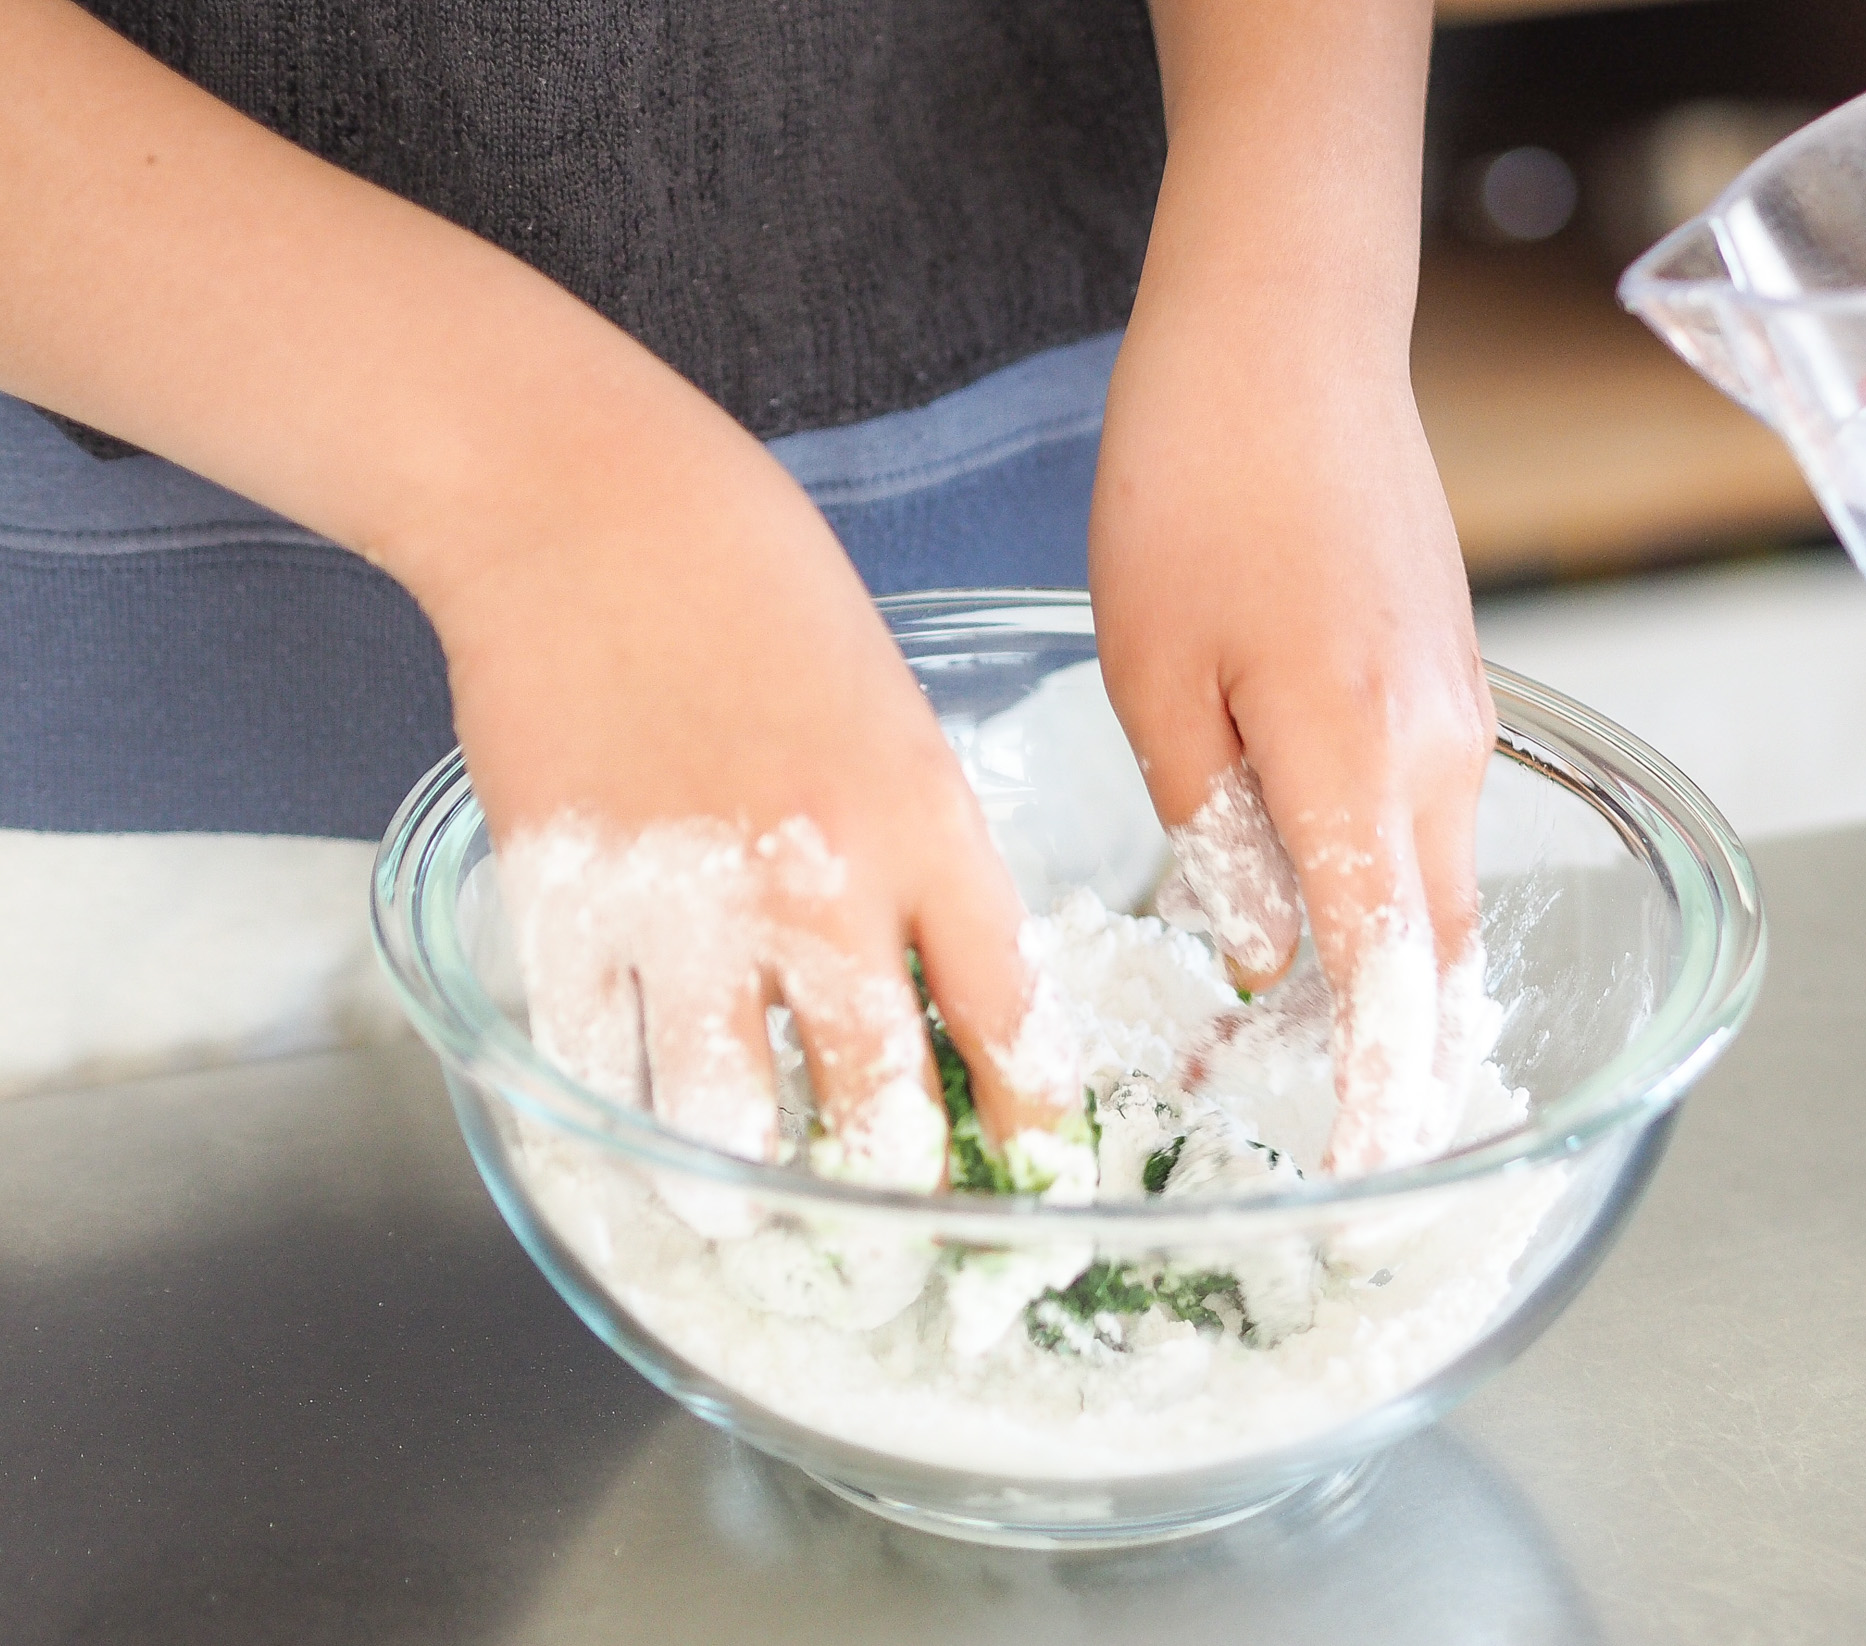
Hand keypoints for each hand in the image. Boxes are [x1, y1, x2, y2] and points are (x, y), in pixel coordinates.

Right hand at [438, 434, 1075, 1201]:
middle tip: (898, 1217)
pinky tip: (650, 1127)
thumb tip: (927, 993)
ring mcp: (688, 906)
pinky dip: (631, 1115)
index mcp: (926, 827)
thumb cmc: (761, 590)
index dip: (1028, 1120)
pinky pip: (607, 1070)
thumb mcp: (895, 717)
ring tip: (761, 1209)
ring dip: (753, 1183)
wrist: (591, 506)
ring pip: (734, 1121)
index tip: (1034, 1166)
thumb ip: (919, 857)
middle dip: (898, 1184)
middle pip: (880, 1107)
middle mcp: (820, 886)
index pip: (1006, 1022)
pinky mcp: (569, 906)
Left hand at [1090, 307, 1495, 1175]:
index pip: (1388, 973)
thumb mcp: (1156, 674)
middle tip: (1329, 1134)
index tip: (1362, 1176)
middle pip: (1435, 948)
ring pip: (1435, 884)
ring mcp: (1464, 710)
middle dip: (1395, 1055)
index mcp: (1358, 758)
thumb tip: (1269, 951)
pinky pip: (1429, 818)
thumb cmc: (1192, 485)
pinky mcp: (1452, 675)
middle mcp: (1442, 750)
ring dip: (1384, 969)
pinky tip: (1320, 897)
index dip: (1377, 1088)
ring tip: (1299, 1035)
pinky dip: (1386, 884)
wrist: (1287, 335)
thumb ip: (1217, 830)